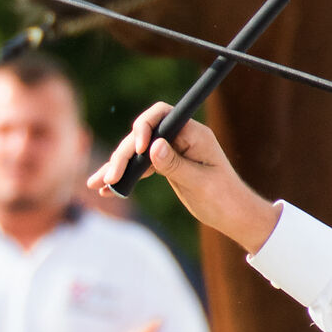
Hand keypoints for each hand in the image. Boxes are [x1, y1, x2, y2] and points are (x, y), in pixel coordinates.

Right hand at [89, 103, 280, 253]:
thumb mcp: (199, 183)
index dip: (144, 126)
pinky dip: (126, 176)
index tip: (138, 149)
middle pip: (144, 135)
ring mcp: (173, 150)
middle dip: (124, 155)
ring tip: (98, 184)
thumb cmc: (224, 198)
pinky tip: (108, 188)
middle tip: (110, 178)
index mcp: (194, 135)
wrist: (234, 215)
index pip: (162, 115)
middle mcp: (181, 138)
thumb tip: (153, 147)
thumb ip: (175, 164)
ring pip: (138, 151)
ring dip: (118, 166)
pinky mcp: (167, 164)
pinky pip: (141, 165)